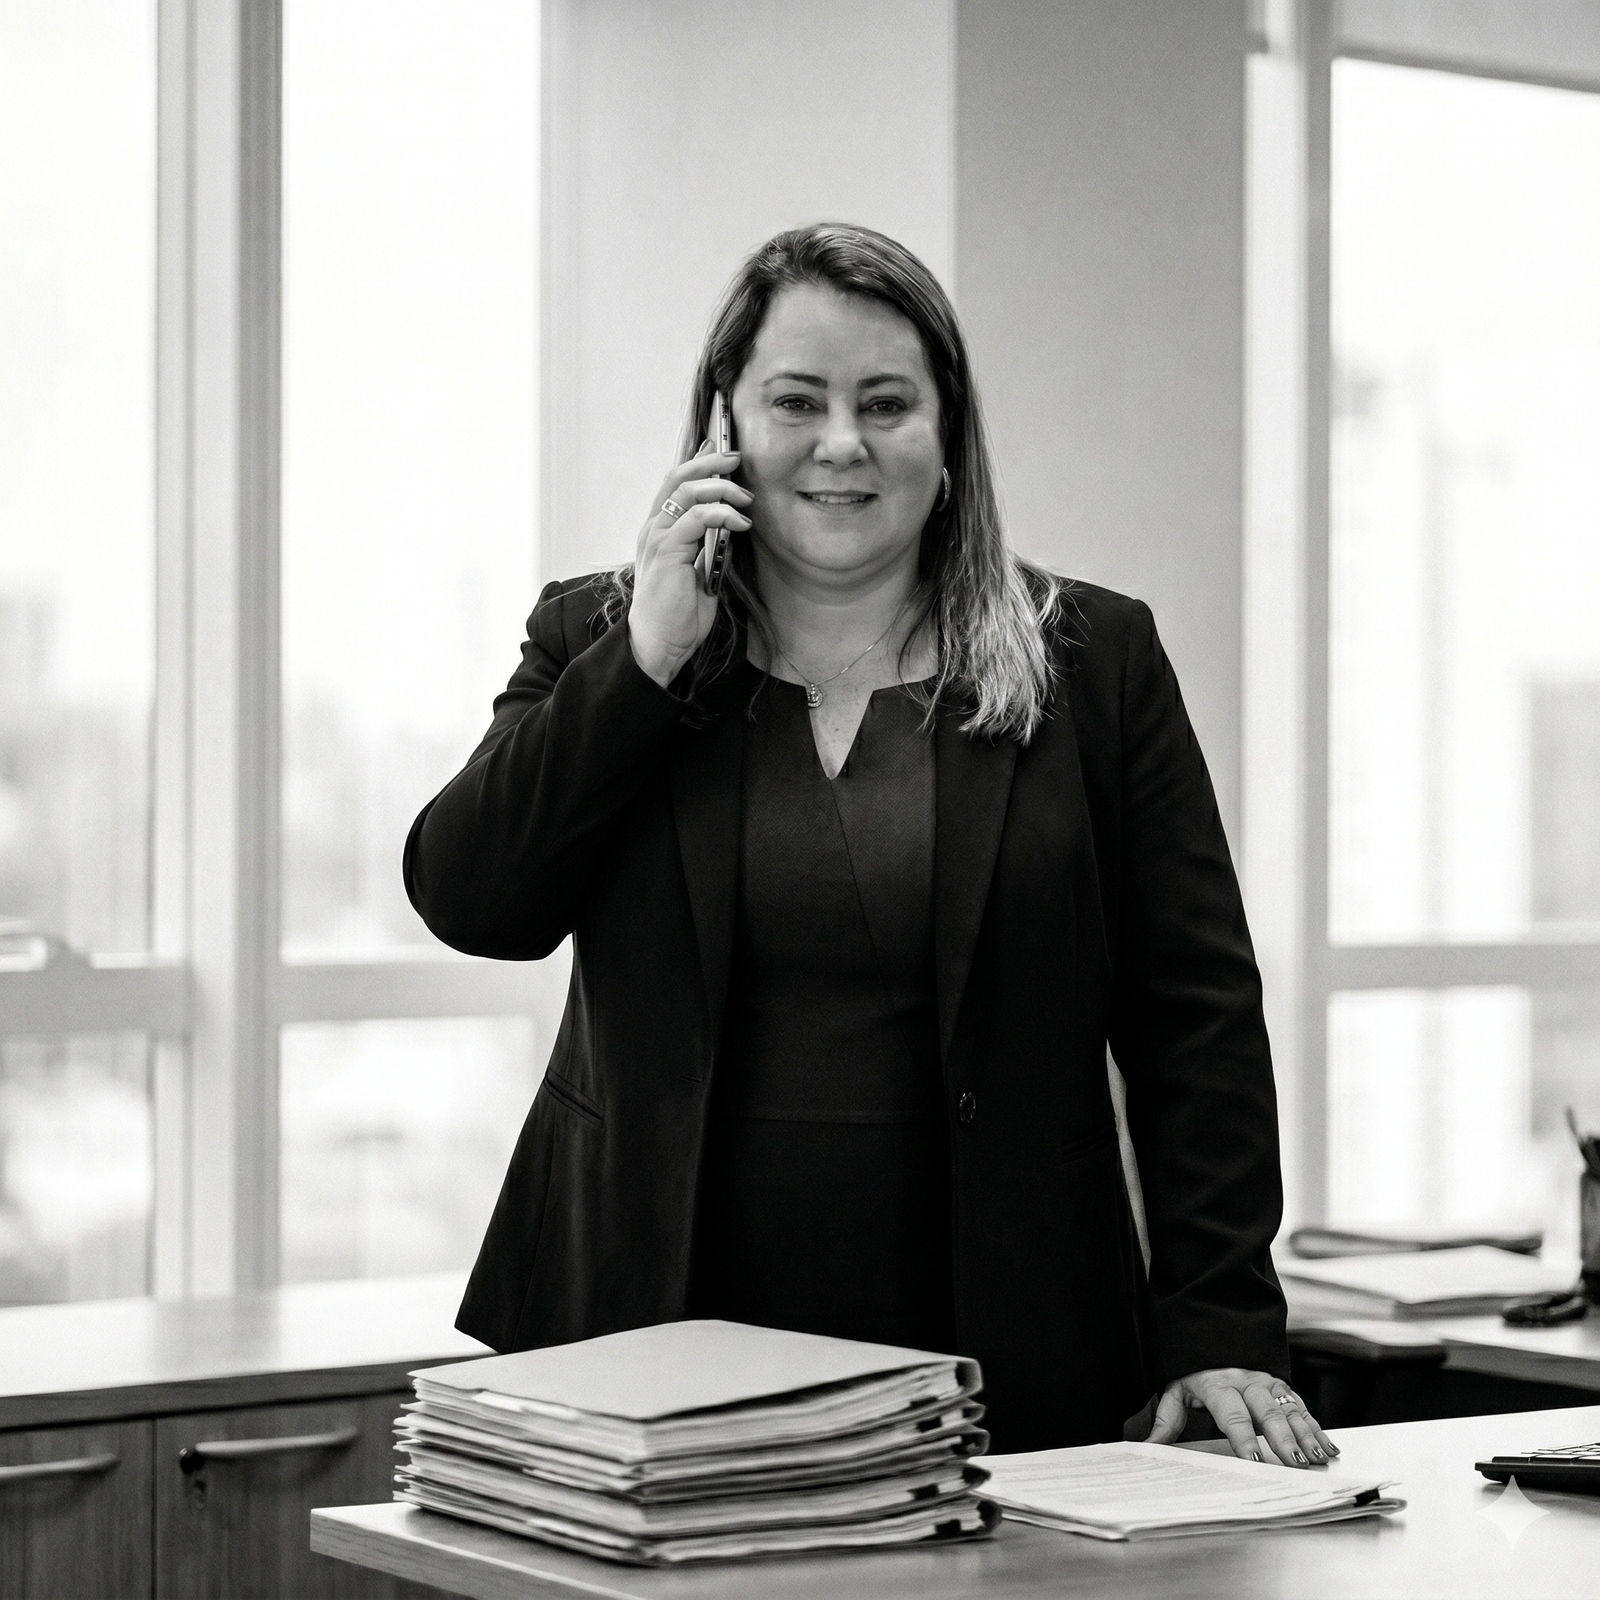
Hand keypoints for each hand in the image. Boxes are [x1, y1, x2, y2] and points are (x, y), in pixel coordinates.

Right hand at [628, 443, 750, 686]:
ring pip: (686, 490)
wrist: (658, 645)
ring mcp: (657, 538)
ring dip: (720, 486)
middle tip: (737, 458)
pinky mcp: (666, 551)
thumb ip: (708, 548)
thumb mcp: (700, 574)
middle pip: (678, 476)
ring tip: (745, 496)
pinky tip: (740, 523)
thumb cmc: (677, 615)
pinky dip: (721, 513)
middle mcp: (654, 528)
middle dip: (709, 461)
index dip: (698, 461)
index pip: (675, 483)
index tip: (723, 452)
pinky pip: (695, 518)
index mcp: (659, 531)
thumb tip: (729, 529)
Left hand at [1141, 1369, 1339, 1467]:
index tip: (1252, 1458)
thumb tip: (1148, 1446)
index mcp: (1219, 1385)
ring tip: (1317, 1459)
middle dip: (1282, 1439)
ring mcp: (1268, 1384)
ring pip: (1289, 1411)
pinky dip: (1317, 1429)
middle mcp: (1247, 1383)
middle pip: (1267, 1413)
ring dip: (1305, 1436)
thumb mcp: (1176, 1389)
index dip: (1243, 1436)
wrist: (1216, 1334)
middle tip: (1295, 1463)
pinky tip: (1328, 1448)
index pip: (1232, 1413)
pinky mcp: (1283, 1388)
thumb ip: (1167, 1418)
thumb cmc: (1195, 1370)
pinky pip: (1302, 1409)